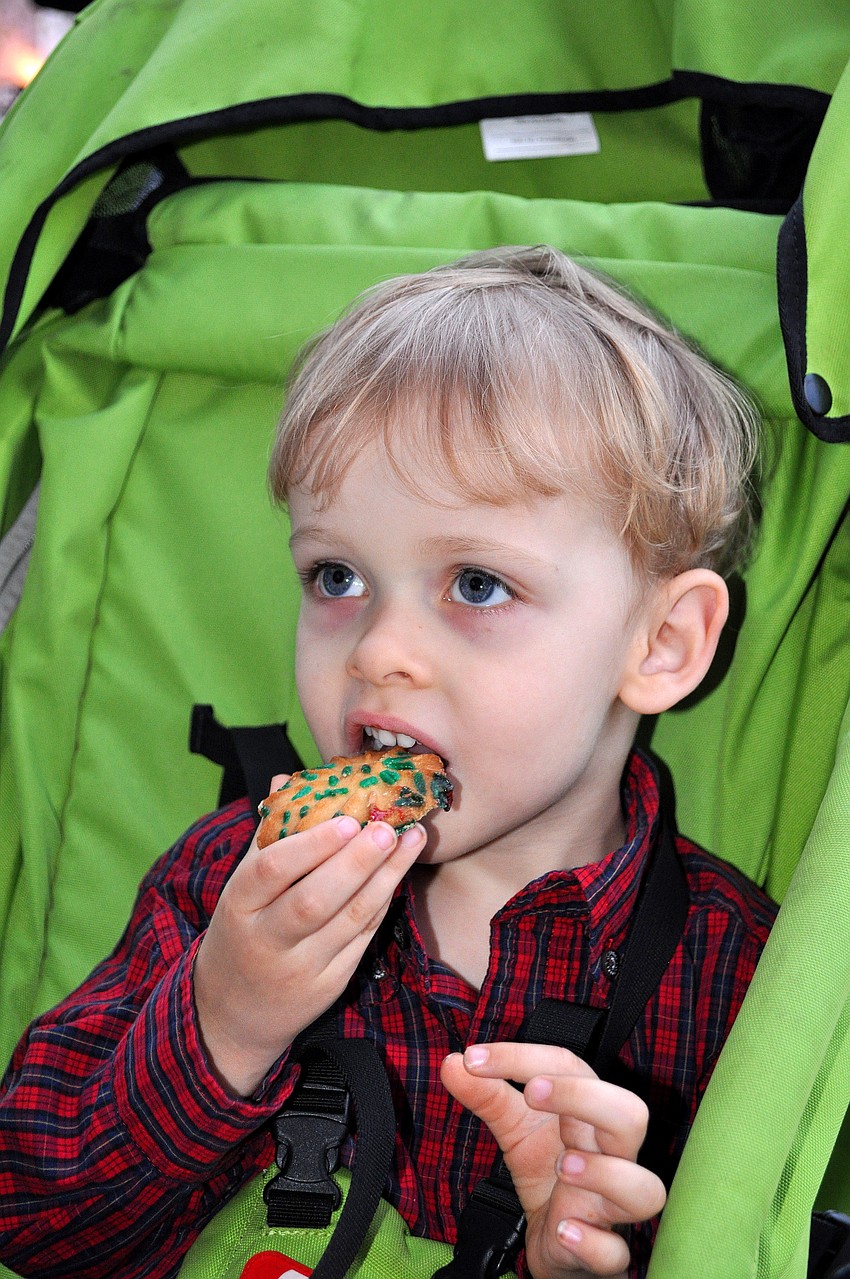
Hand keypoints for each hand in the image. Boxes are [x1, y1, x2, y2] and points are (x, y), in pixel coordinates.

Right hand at [194, 774, 424, 1095]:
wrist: (231, 1013)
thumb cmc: (242, 930)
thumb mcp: (242, 887)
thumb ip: (268, 837)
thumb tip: (286, 780)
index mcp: (239, 906)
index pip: (271, 871)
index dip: (310, 845)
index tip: (347, 819)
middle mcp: (266, 940)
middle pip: (313, 901)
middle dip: (356, 862)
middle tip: (388, 828)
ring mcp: (299, 968)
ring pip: (347, 920)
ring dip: (385, 878)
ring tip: (411, 839)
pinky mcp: (328, 985)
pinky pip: (361, 939)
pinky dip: (381, 903)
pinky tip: (398, 873)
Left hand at [441, 1043, 665, 1277]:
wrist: (556, 1240)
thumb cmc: (547, 1172)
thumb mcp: (514, 1128)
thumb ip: (486, 1094)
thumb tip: (451, 1062)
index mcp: (588, 1115)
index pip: (573, 1067)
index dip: (525, 1057)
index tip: (475, 1058)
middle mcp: (609, 1155)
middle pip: (629, 1115)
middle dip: (584, 1097)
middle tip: (533, 1093)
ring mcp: (611, 1207)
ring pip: (644, 1188)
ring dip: (605, 1173)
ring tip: (562, 1166)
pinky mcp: (603, 1253)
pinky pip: (615, 1253)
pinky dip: (592, 1243)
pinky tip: (562, 1228)